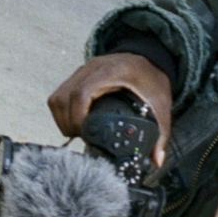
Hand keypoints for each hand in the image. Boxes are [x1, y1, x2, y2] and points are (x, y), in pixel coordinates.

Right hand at [47, 54, 174, 164]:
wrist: (148, 56)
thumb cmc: (151, 79)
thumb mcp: (160, 104)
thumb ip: (160, 132)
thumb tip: (157, 160)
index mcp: (111, 72)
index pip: (81, 94)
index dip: (78, 118)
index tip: (87, 135)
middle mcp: (91, 69)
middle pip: (63, 98)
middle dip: (69, 124)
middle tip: (83, 137)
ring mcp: (81, 71)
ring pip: (56, 98)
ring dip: (62, 119)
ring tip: (77, 132)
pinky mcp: (76, 76)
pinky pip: (58, 96)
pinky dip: (61, 112)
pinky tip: (74, 122)